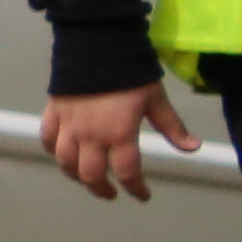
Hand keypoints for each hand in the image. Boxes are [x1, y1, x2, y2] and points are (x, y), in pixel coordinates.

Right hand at [42, 79, 202, 200]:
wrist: (96, 46)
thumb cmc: (130, 73)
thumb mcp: (156, 100)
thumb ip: (172, 127)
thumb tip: (192, 148)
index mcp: (119, 134)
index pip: (127, 172)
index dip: (136, 188)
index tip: (142, 195)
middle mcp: (91, 136)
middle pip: (91, 175)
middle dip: (102, 189)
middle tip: (110, 192)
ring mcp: (68, 126)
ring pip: (66, 162)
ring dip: (76, 175)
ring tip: (86, 178)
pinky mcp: (54, 113)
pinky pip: (48, 139)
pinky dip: (54, 150)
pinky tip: (62, 152)